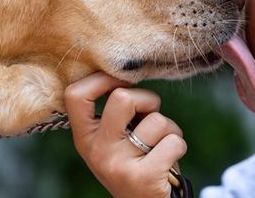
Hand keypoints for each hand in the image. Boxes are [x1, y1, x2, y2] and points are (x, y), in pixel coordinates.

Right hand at [64, 72, 186, 197]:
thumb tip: (128, 75)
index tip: (123, 83)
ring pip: (156, 120)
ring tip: (160, 147)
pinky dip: (179, 145)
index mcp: (84, 138)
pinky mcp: (144, 178)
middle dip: (147, 99)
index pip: (76, 95)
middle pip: (122, 97)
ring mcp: (117, 166)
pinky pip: (173, 141)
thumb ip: (116, 113)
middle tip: (150, 116)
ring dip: (169, 128)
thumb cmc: (136, 162)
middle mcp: (96, 151)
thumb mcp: (114, 139)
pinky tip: (169, 161)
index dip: (102, 79)